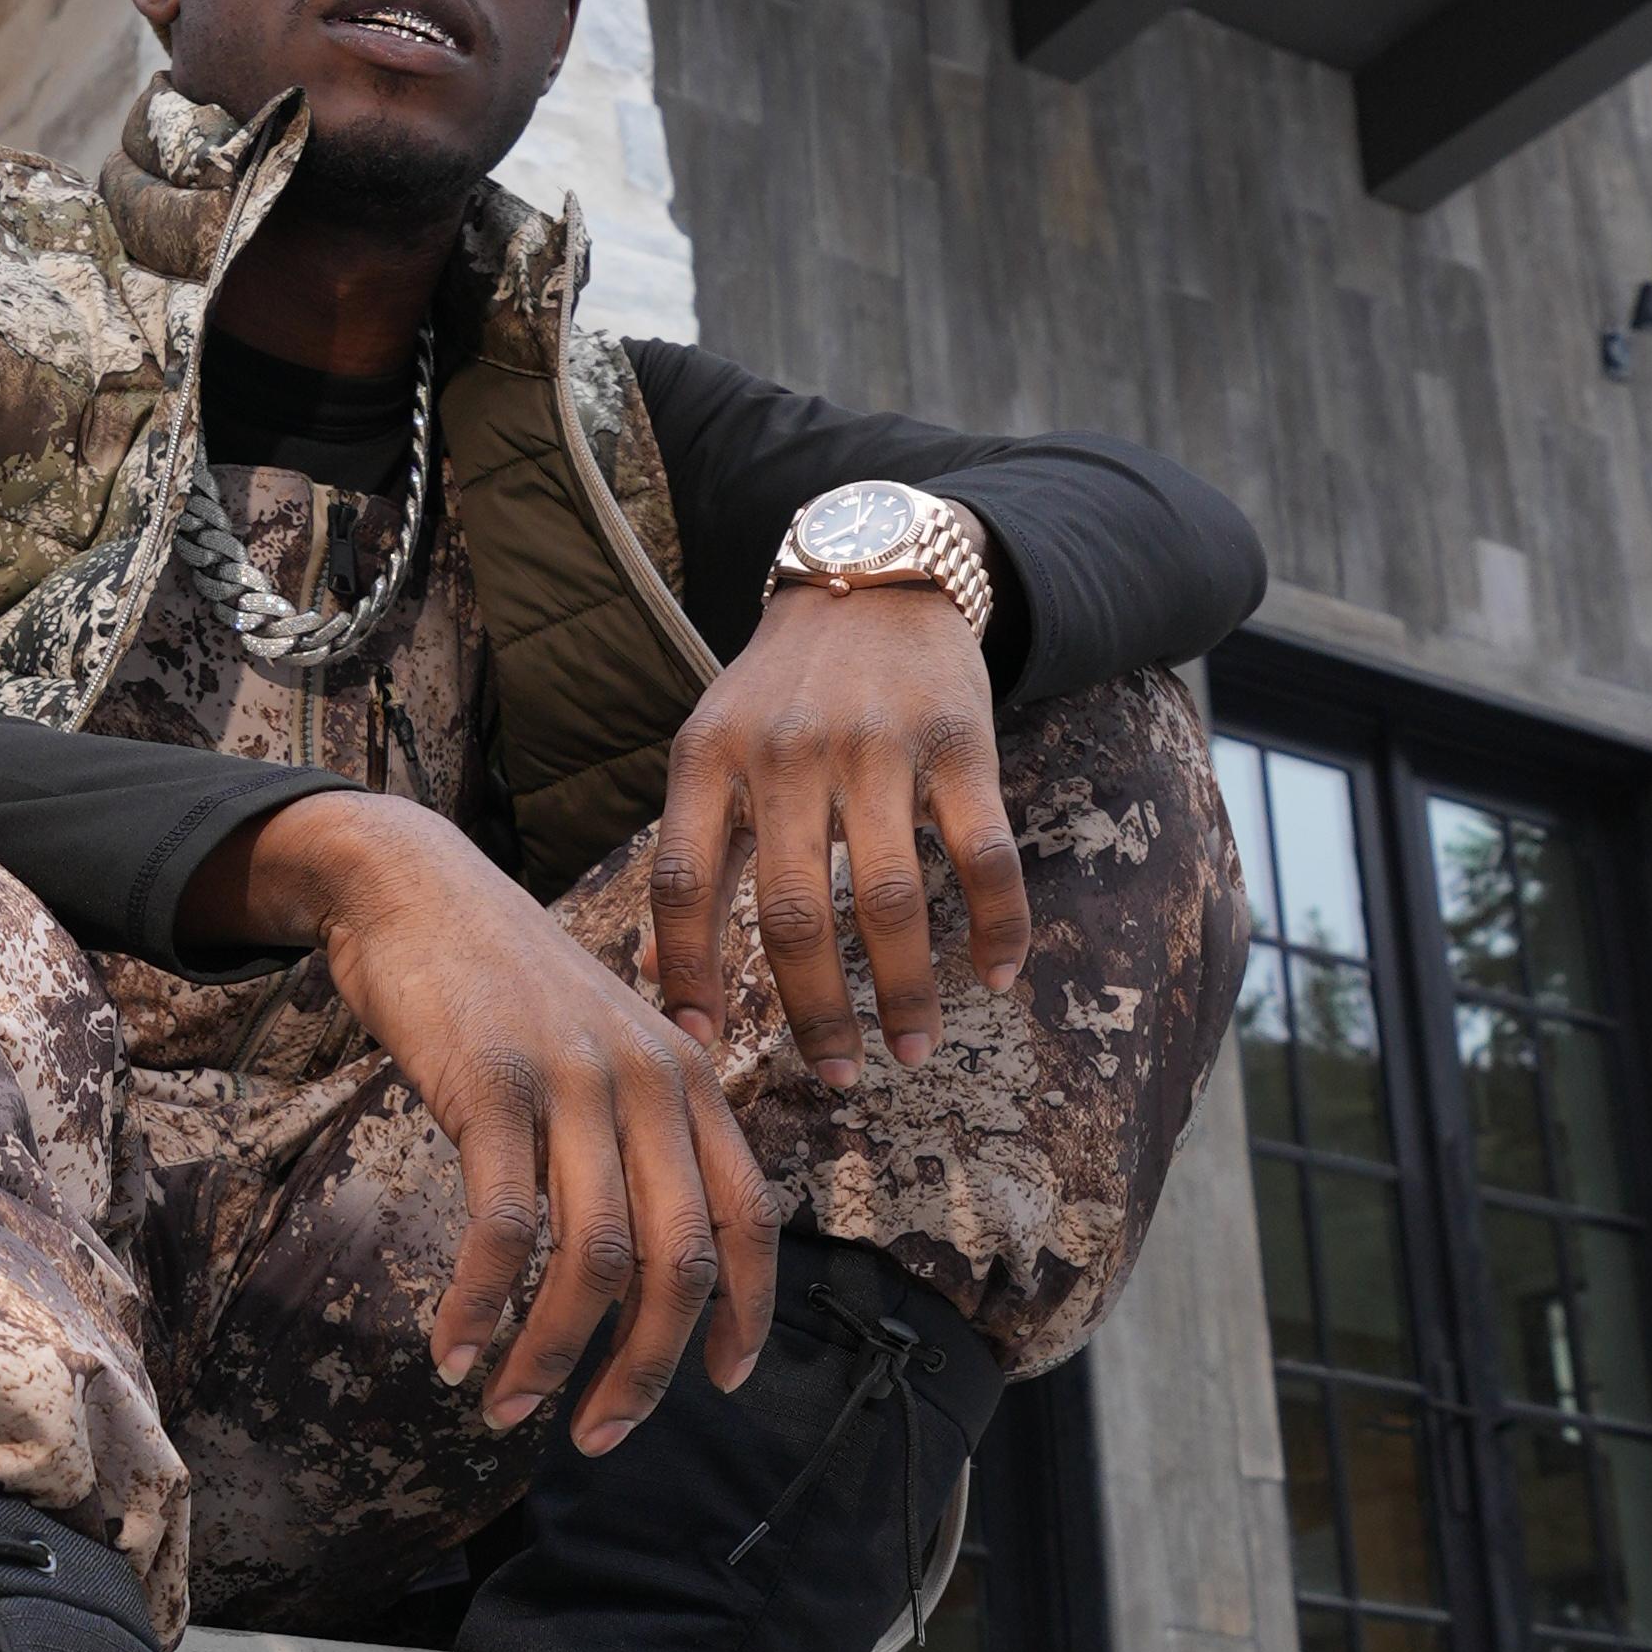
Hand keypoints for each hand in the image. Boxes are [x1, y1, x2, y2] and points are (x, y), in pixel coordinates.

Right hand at [179, 793, 776, 1447]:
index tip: (717, 1383)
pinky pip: (503, 1229)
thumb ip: (634, 1130)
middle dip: (646, 1372)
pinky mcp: (493, 1087)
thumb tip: (646, 1251)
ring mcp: (575, 1084)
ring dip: (552, 1356)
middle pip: (681, 1263)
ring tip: (508, 1408)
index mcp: (691, 1078)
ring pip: (595, 1260)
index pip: (751, 1218)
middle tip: (599, 1436)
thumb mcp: (599, 1044)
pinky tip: (451, 1349)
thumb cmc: (501, 983)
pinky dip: (479, 1306)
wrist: (412, 886)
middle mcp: (652, 1081)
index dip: (746, 1315)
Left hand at [655, 581, 1026, 1087]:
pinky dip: (997, 926)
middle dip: (814, 1014)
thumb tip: (655, 980)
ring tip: (912, 1049)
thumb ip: (687, 858)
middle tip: (834, 1076)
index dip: (684, 973)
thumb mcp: (710, 753)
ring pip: (890, 901)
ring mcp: (877, 746)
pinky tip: (995, 976)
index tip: (696, 1047)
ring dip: (903, 992)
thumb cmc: (778, 693)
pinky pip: (983, 856)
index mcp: (709, 760)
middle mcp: (787, 753)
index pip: (679, 884)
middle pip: (794, 916)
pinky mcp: (960, 740)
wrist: (871, 575)